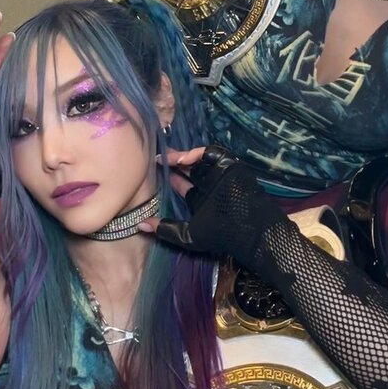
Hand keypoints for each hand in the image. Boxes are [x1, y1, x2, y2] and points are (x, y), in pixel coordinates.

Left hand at [145, 145, 283, 269]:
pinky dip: (196, 154)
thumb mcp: (188, 235)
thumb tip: (139, 225)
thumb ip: (165, 230)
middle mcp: (210, 185)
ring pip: (198, 159)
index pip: (182, 185)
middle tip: (156, 159)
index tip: (153, 171)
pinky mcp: (229, 165)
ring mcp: (220, 174)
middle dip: (173, 163)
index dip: (169, 178)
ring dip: (181, 157)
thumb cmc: (219, 234)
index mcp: (202, 200)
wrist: (248, 230)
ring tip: (165, 157)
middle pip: (189, 169)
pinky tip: (182, 159)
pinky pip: (212, 153)